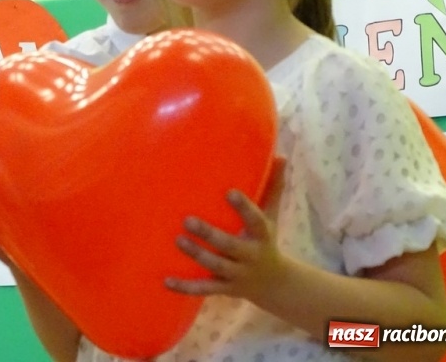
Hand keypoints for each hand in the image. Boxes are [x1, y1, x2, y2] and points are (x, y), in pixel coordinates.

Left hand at [165, 189, 287, 302]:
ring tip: (178, 240)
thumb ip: (272, 187)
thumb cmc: (264, 240)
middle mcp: (250, 256)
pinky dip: (185, 287)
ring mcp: (236, 274)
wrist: (274, 284)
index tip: (230, 192)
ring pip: (215, 266)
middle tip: (187, 220)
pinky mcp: (224, 288)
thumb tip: (280, 156)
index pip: (255, 220)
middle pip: (230, 246)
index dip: (244, 207)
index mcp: (261, 235)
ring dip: (196, 254)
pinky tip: (166, 281)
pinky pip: (203, 289)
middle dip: (209, 235)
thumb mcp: (271, 216)